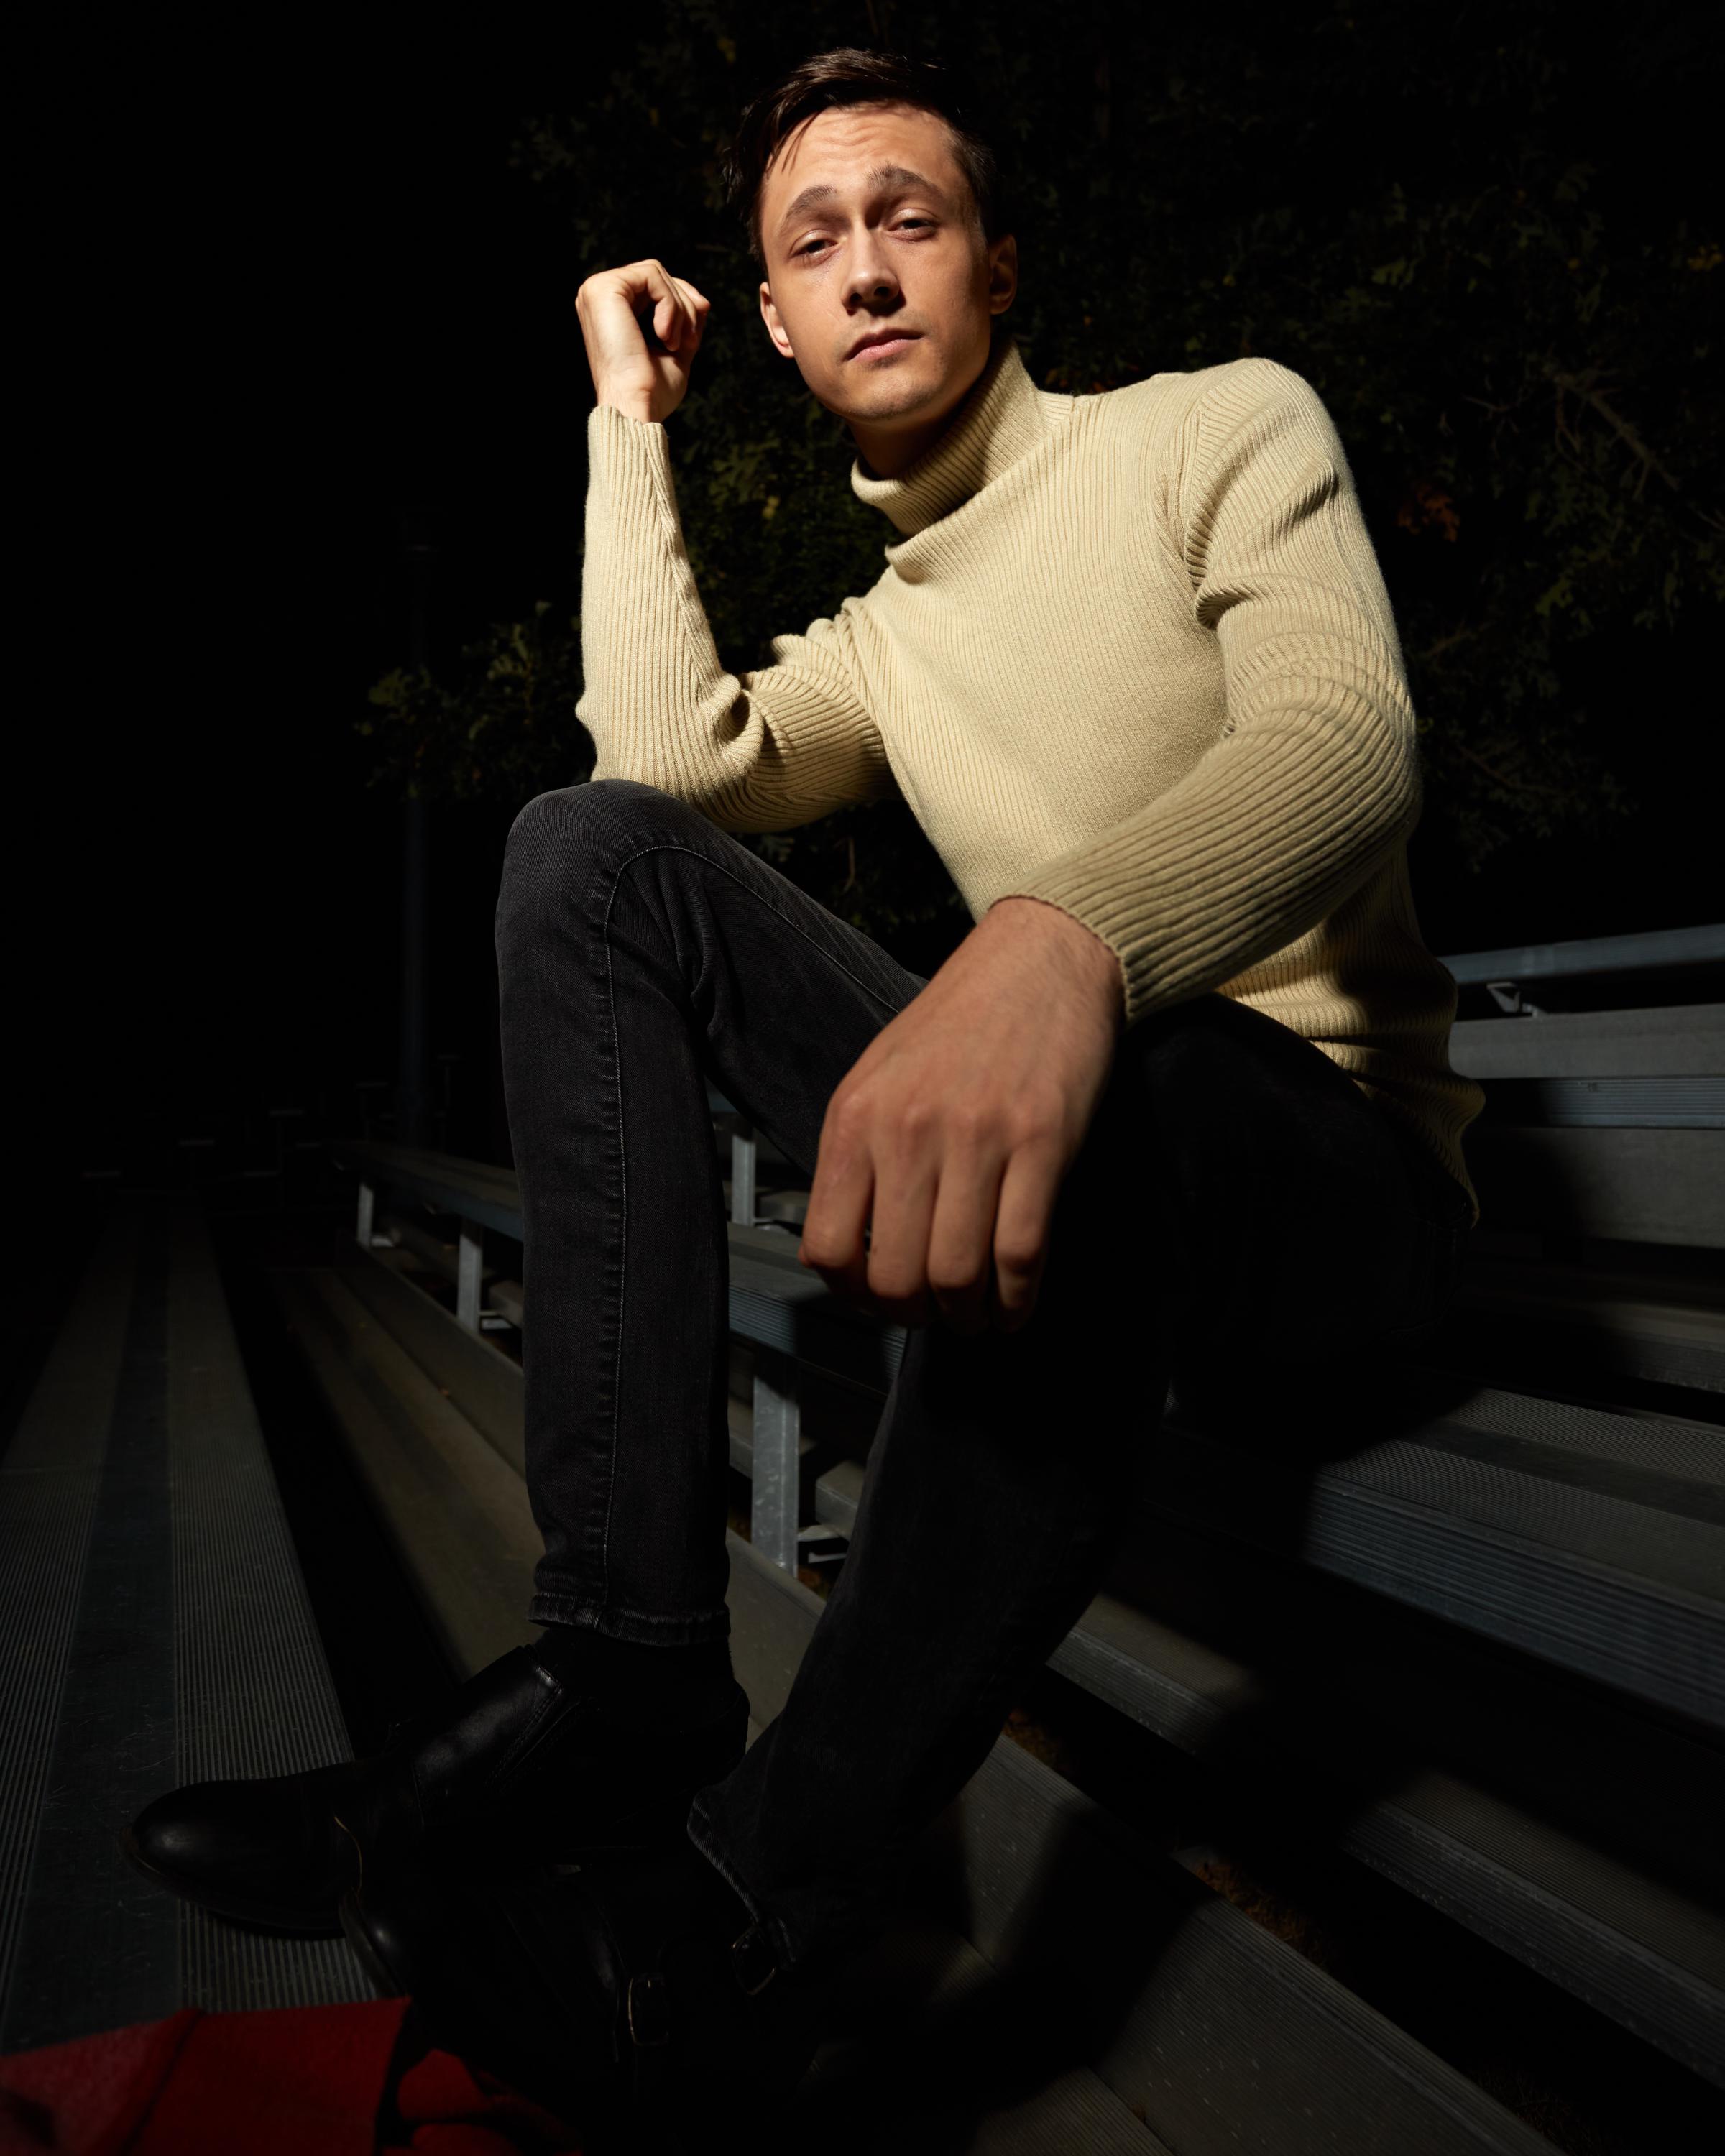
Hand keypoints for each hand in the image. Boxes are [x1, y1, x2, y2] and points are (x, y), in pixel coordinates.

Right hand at [575, 259, 711, 424]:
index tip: (697, 330)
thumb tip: (703, 302)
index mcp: (609, 310)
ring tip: (675, 344)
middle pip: (656, 275)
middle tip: (690, 341)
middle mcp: (598, 296)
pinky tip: (665, 335)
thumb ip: (685, 323)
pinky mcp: (604, 288)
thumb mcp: (676, 350)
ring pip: (656, 273)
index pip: (651, 285)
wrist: (636, 407)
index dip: (681, 300)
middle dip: (684, 304)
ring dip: (679, 308)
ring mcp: (597, 290)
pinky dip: (670, 304)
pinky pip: (652, 276)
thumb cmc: (651, 390)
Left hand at [798, 899, 1124, 1336]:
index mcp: (856, 1117)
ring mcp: (977, 1138)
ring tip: (977, 1314)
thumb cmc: (960, 1024)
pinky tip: (1017, 1303)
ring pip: (958, 1277)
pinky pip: (1022, 1254)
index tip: (877, 1297)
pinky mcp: (1042, 1143)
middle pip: (896, 1278)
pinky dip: (1020, 1299)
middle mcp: (908, 1131)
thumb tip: (854, 1252)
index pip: (828, 1249)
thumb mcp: (878, 1078)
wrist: (1039, 961)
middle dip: (916, 1316)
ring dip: (969, 1316)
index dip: (853, 1295)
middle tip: (934, 1314)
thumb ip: (860, 1158)